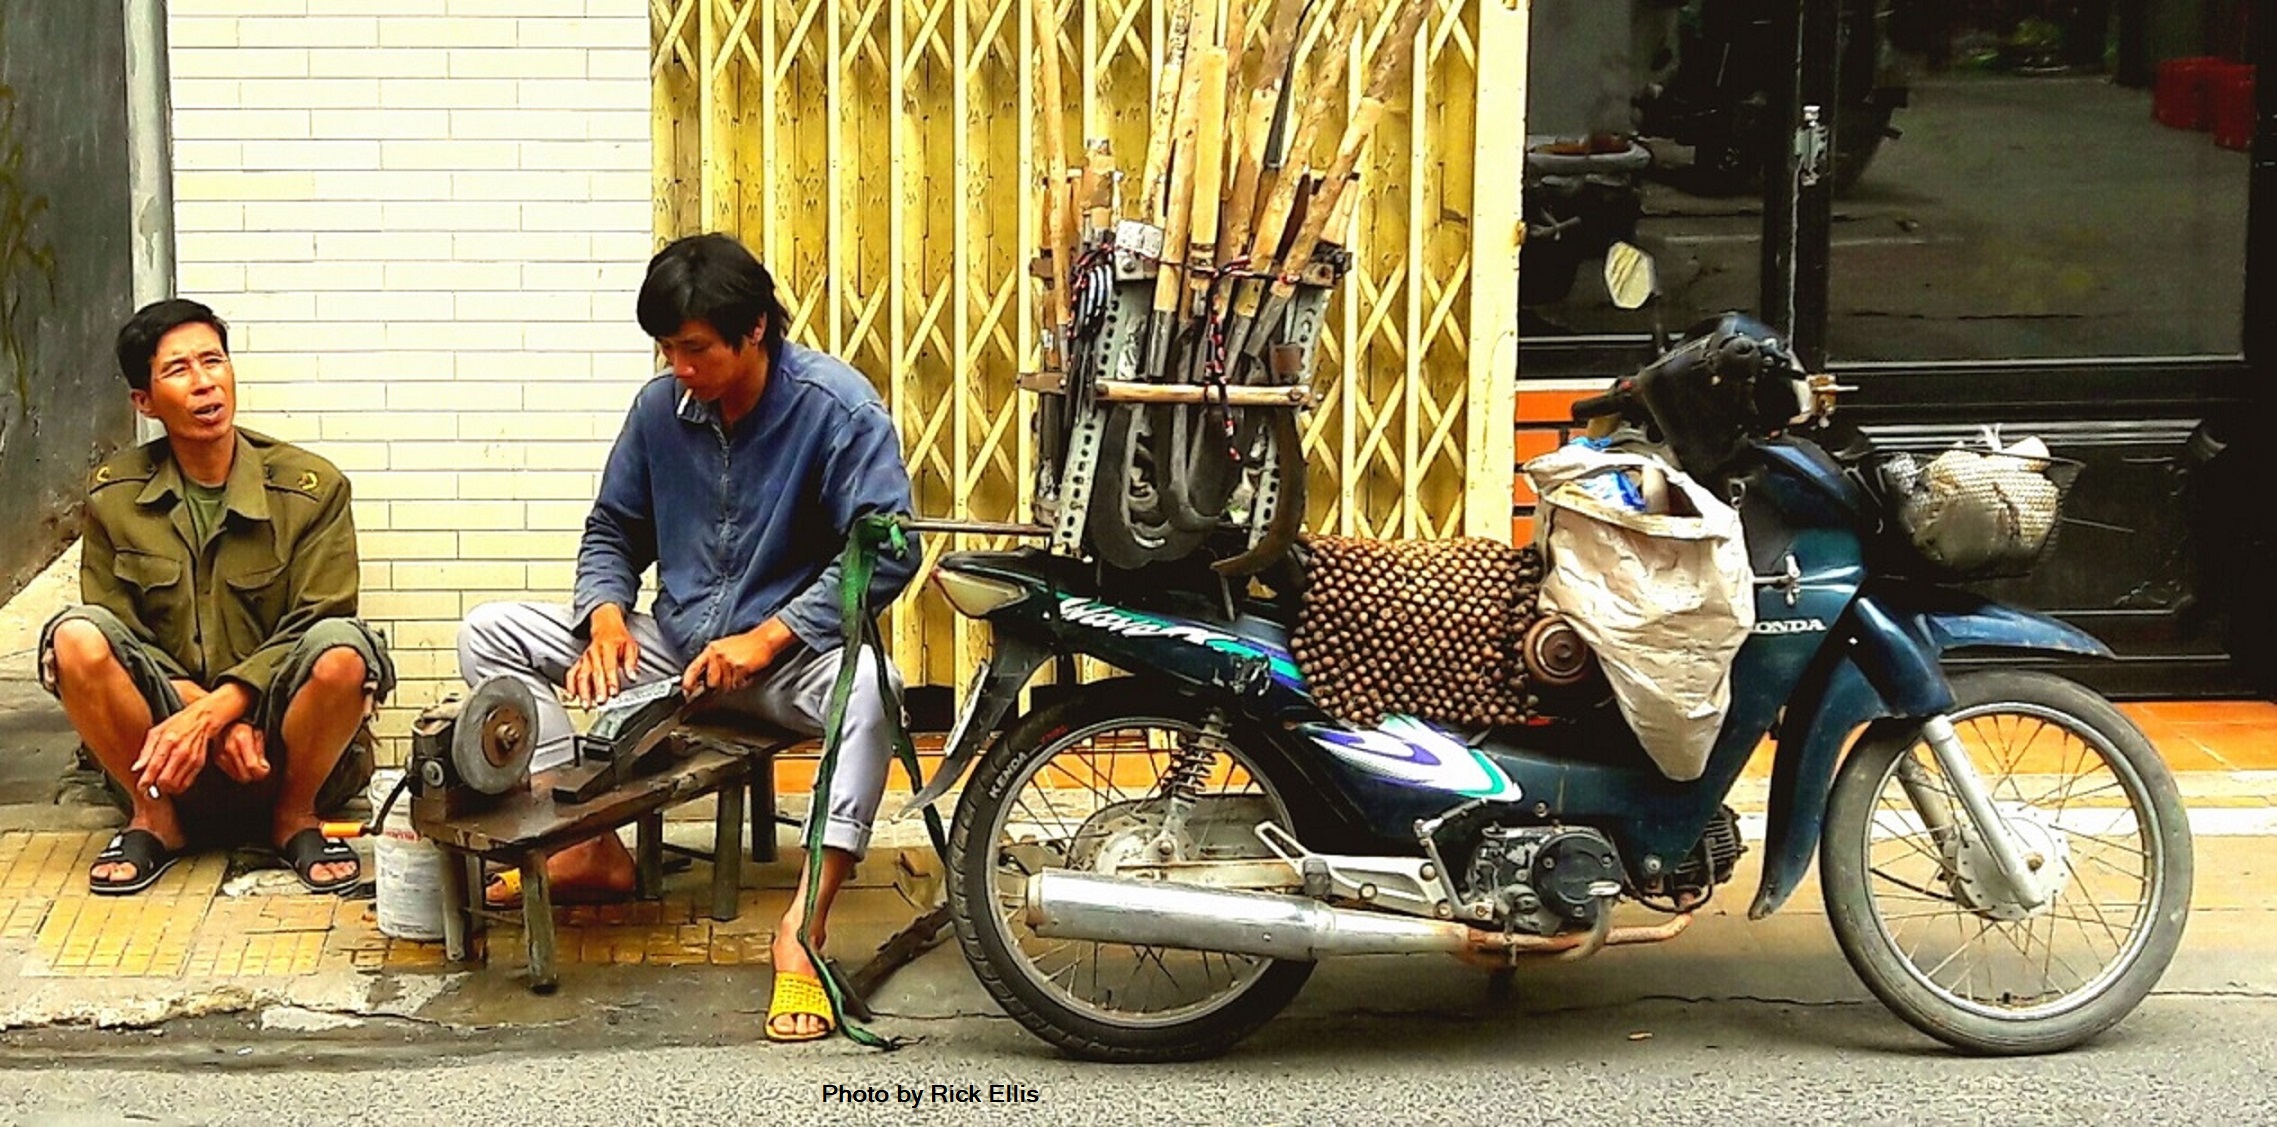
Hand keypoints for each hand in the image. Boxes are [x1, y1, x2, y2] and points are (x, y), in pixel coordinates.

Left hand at [134, 684, 249, 796]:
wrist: (203, 719)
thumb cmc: (178, 724)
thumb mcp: (157, 732)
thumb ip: (146, 751)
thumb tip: (137, 768)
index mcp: (168, 742)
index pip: (154, 767)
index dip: (145, 782)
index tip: (141, 787)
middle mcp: (181, 752)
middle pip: (165, 781)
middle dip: (155, 787)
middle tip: (150, 787)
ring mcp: (192, 759)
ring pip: (176, 785)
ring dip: (166, 789)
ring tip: (160, 784)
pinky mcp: (199, 764)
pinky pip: (186, 784)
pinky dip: (177, 787)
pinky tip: (172, 781)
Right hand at [212, 722, 270, 784]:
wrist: (226, 721)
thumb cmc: (245, 726)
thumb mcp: (258, 733)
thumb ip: (260, 752)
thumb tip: (264, 768)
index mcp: (242, 738)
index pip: (251, 765)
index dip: (262, 771)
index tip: (266, 769)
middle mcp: (228, 747)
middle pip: (245, 775)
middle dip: (256, 775)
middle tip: (261, 768)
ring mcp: (220, 754)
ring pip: (238, 777)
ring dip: (248, 774)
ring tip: (252, 764)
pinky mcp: (216, 759)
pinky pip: (231, 774)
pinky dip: (239, 772)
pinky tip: (243, 763)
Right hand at [567, 604, 640, 705]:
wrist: (605, 626)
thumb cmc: (619, 638)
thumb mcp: (631, 646)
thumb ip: (631, 661)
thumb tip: (633, 676)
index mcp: (608, 648)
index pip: (609, 666)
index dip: (611, 681)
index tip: (613, 692)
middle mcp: (594, 653)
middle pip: (595, 673)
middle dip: (597, 689)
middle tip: (600, 702)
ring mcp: (585, 658)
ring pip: (581, 675)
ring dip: (583, 691)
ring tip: (586, 704)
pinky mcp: (579, 662)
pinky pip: (572, 674)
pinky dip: (570, 686)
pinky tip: (572, 696)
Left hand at [681, 620, 796, 697]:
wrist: (764, 639)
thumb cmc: (745, 644)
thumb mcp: (723, 647)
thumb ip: (711, 661)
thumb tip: (701, 679)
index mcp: (710, 650)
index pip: (693, 668)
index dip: (687, 682)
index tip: (686, 692)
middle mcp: (717, 655)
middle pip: (711, 683)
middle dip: (719, 686)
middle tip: (729, 679)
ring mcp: (728, 661)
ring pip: (724, 686)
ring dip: (732, 684)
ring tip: (739, 673)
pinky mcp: (739, 667)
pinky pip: (737, 684)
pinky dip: (742, 682)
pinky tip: (746, 674)